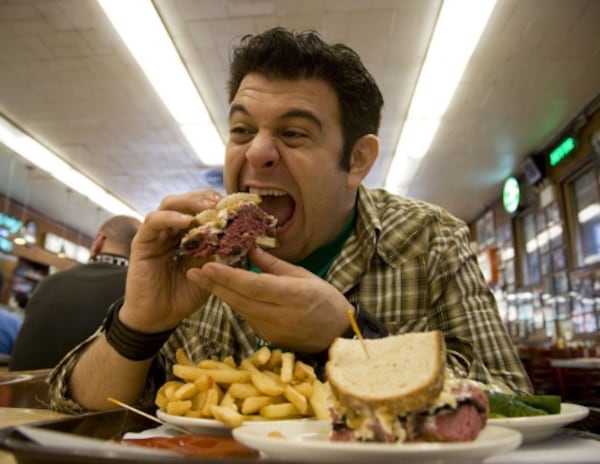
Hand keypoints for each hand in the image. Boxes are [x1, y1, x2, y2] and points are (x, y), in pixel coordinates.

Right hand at [118, 190, 221, 332]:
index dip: (217, 203)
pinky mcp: (142, 242)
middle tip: (222, 203)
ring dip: (190, 202)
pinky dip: (170, 217)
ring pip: (170, 204)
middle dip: (205, 198)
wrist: (160, 316)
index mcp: (189, 233)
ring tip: (208, 208)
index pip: (201, 207)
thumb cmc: (185, 294)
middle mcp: (172, 229)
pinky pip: (154, 221)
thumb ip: (221, 252)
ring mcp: (157, 234)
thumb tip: (243, 236)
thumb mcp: (210, 270)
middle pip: (186, 200)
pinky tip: (187, 221)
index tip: (235, 206)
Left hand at [188, 246, 352, 352]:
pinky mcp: (266, 338)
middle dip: (214, 284)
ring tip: (201, 277)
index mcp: (293, 296)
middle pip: (240, 299)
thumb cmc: (325, 300)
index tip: (208, 265)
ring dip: (220, 293)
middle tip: (192, 271)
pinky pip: (246, 316)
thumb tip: (249, 249)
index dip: (229, 276)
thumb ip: (273, 265)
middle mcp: (280, 316)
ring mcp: (272, 330)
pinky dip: (234, 303)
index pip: (254, 286)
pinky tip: (222, 291)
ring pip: (239, 308)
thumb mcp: (303, 276)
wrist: (336, 336)